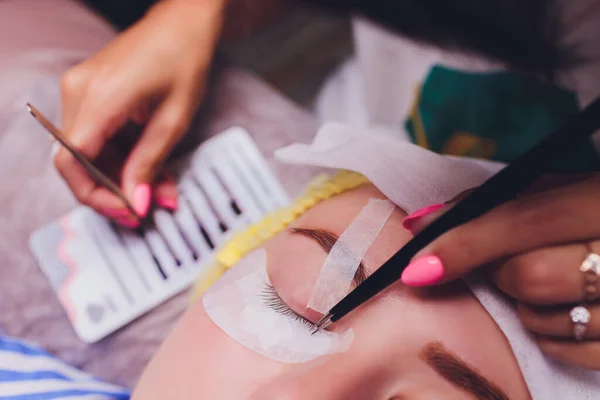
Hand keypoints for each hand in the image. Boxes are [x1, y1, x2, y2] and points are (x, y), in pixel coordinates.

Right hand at [56, 0, 224, 225]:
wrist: (183, 23)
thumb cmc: (184, 61)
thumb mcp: (173, 121)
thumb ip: (149, 164)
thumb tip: (135, 203)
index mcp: (99, 97)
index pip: (73, 161)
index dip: (95, 196)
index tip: (128, 213)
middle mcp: (79, 92)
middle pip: (77, 161)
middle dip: (112, 192)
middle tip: (145, 209)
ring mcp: (80, 90)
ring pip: (88, 153)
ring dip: (121, 177)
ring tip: (158, 190)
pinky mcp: (90, 93)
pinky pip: (96, 137)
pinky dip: (121, 158)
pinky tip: (150, 170)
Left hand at [401, 173, 599, 369]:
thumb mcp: (567, 188)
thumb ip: (497, 201)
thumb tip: (423, 222)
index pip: (525, 220)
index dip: (463, 243)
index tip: (417, 267)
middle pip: (529, 277)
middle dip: (499, 271)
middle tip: (507, 260)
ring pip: (544, 319)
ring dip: (526, 303)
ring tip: (552, 279)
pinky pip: (566, 352)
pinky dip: (549, 334)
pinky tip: (567, 309)